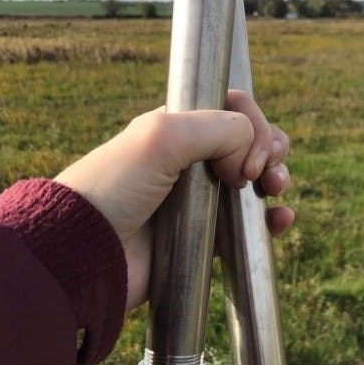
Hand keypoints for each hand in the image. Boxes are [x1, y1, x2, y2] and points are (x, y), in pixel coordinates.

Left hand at [55, 90, 292, 306]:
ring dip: (277, 181)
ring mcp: (198, 202)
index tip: (249, 156)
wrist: (84, 254)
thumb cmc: (112, 189)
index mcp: (176, 130)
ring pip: (254, 183)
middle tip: (269, 171)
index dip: (252, 125)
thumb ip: (217, 129)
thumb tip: (251, 152)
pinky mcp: (204, 240)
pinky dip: (270, 221)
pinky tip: (279, 220)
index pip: (232, 110)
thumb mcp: (162, 138)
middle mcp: (189, 162)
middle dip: (271, 150)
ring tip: (276, 192)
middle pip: (249, 144)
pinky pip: (247, 227)